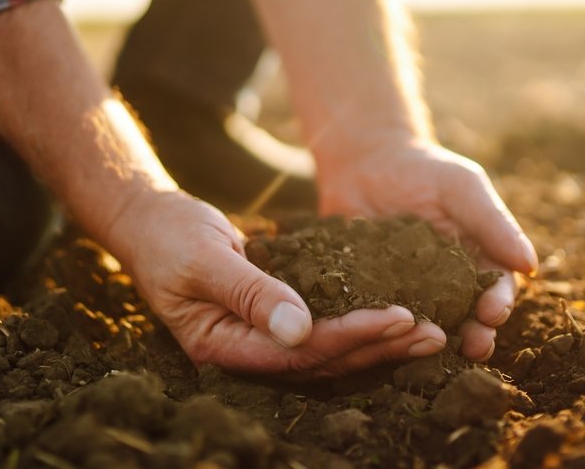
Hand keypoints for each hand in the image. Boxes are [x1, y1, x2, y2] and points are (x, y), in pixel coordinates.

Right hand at [106, 189, 446, 377]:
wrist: (151, 222)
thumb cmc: (170, 235)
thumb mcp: (205, 258)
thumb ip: (250, 294)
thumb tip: (300, 331)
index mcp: (221, 347)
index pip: (298, 353)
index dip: (351, 337)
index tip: (399, 317)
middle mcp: (245, 353)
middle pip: (322, 362)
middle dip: (379, 348)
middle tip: (434, 334)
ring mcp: (259, 339)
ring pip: (328, 351)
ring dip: (378, 343)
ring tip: (429, 333)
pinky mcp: (273, 320)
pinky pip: (322, 329)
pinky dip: (359, 322)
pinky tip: (396, 317)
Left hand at [317, 140, 537, 360]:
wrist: (366, 160)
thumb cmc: (425, 170)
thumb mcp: (463, 187)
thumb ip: (494, 223)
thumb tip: (530, 265)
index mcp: (477, 261)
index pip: (496, 289)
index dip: (498, 304)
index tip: (493, 313)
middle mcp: (446, 285)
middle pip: (466, 317)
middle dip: (474, 335)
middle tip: (473, 348)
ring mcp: (409, 292)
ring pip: (426, 323)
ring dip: (433, 339)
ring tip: (433, 347)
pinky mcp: (372, 293)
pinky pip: (380, 313)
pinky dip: (384, 325)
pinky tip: (383, 332)